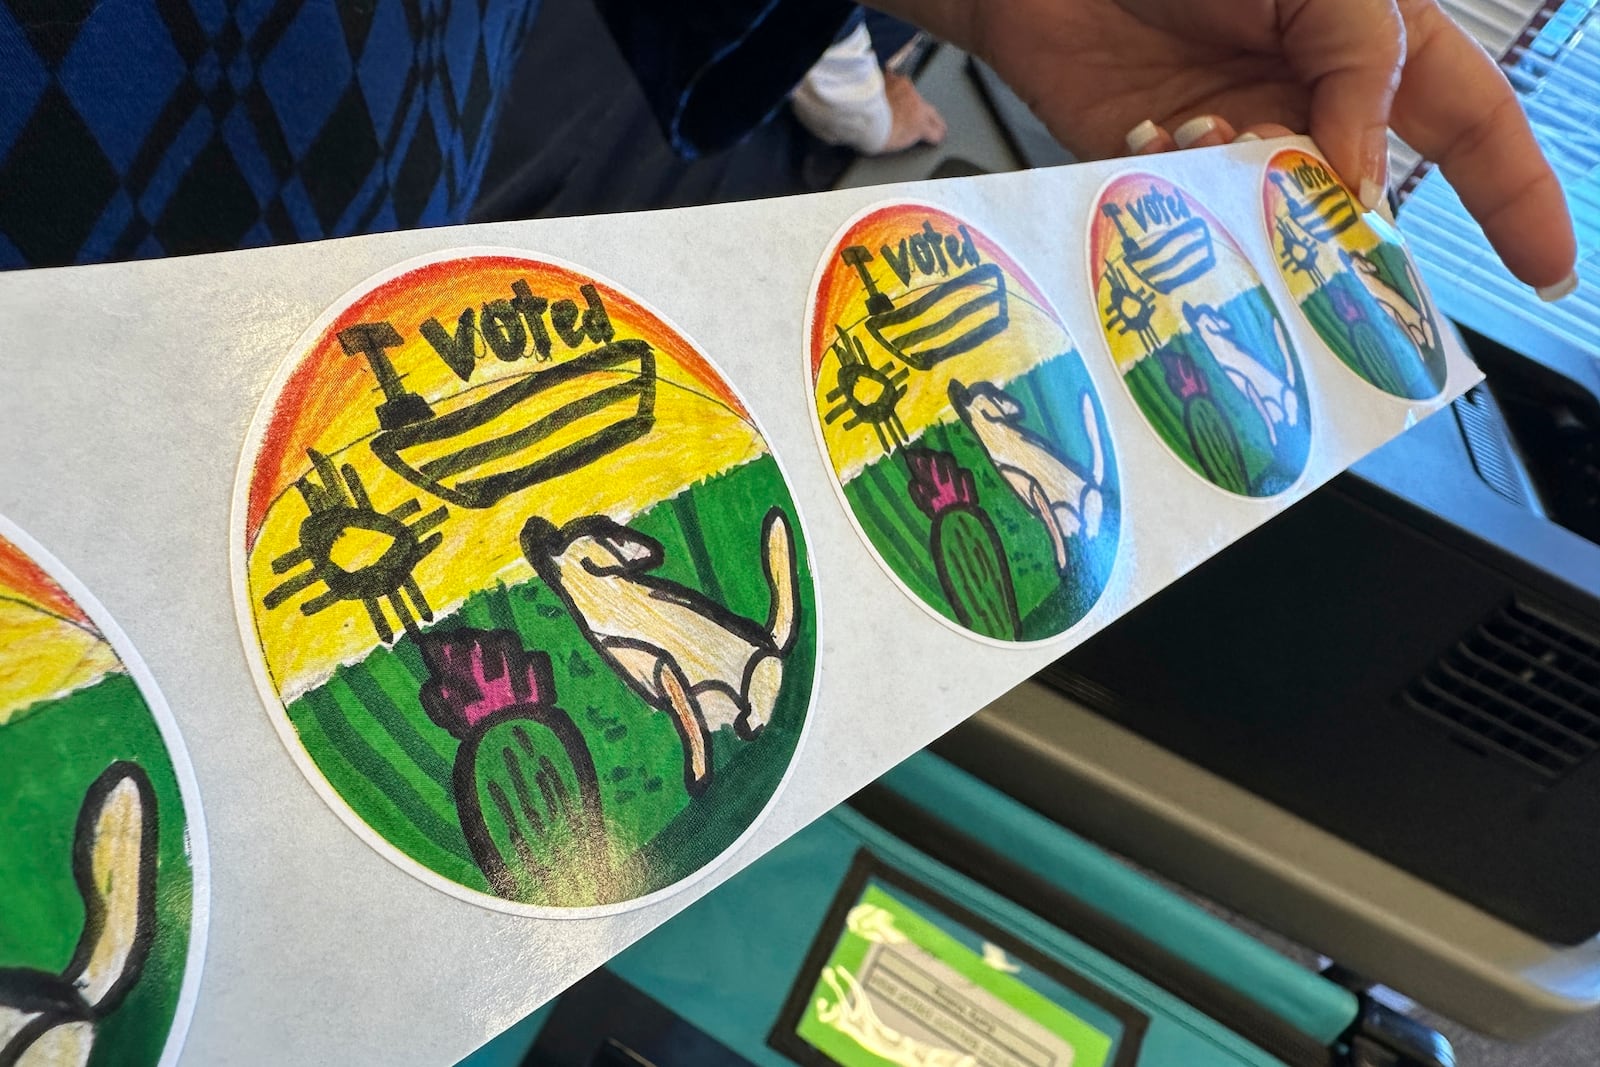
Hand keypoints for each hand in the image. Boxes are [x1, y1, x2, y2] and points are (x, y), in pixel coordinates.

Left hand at [863, 0, 1576, 294]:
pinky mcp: (1159, 167)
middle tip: (1347, 263)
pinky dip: (1187, 200)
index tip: (1546, 270)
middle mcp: (1311, 103)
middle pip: (1364, 194)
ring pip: (1276, 217)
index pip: (1473, 125)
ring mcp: (1236, 139)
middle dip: (1356, 232)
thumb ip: (1358, 65)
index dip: (1515, 196)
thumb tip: (1361, 179)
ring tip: (1237, 160)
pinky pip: (1193, 215)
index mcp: (1375, 46)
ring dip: (1260, 207)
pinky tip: (1169, 146)